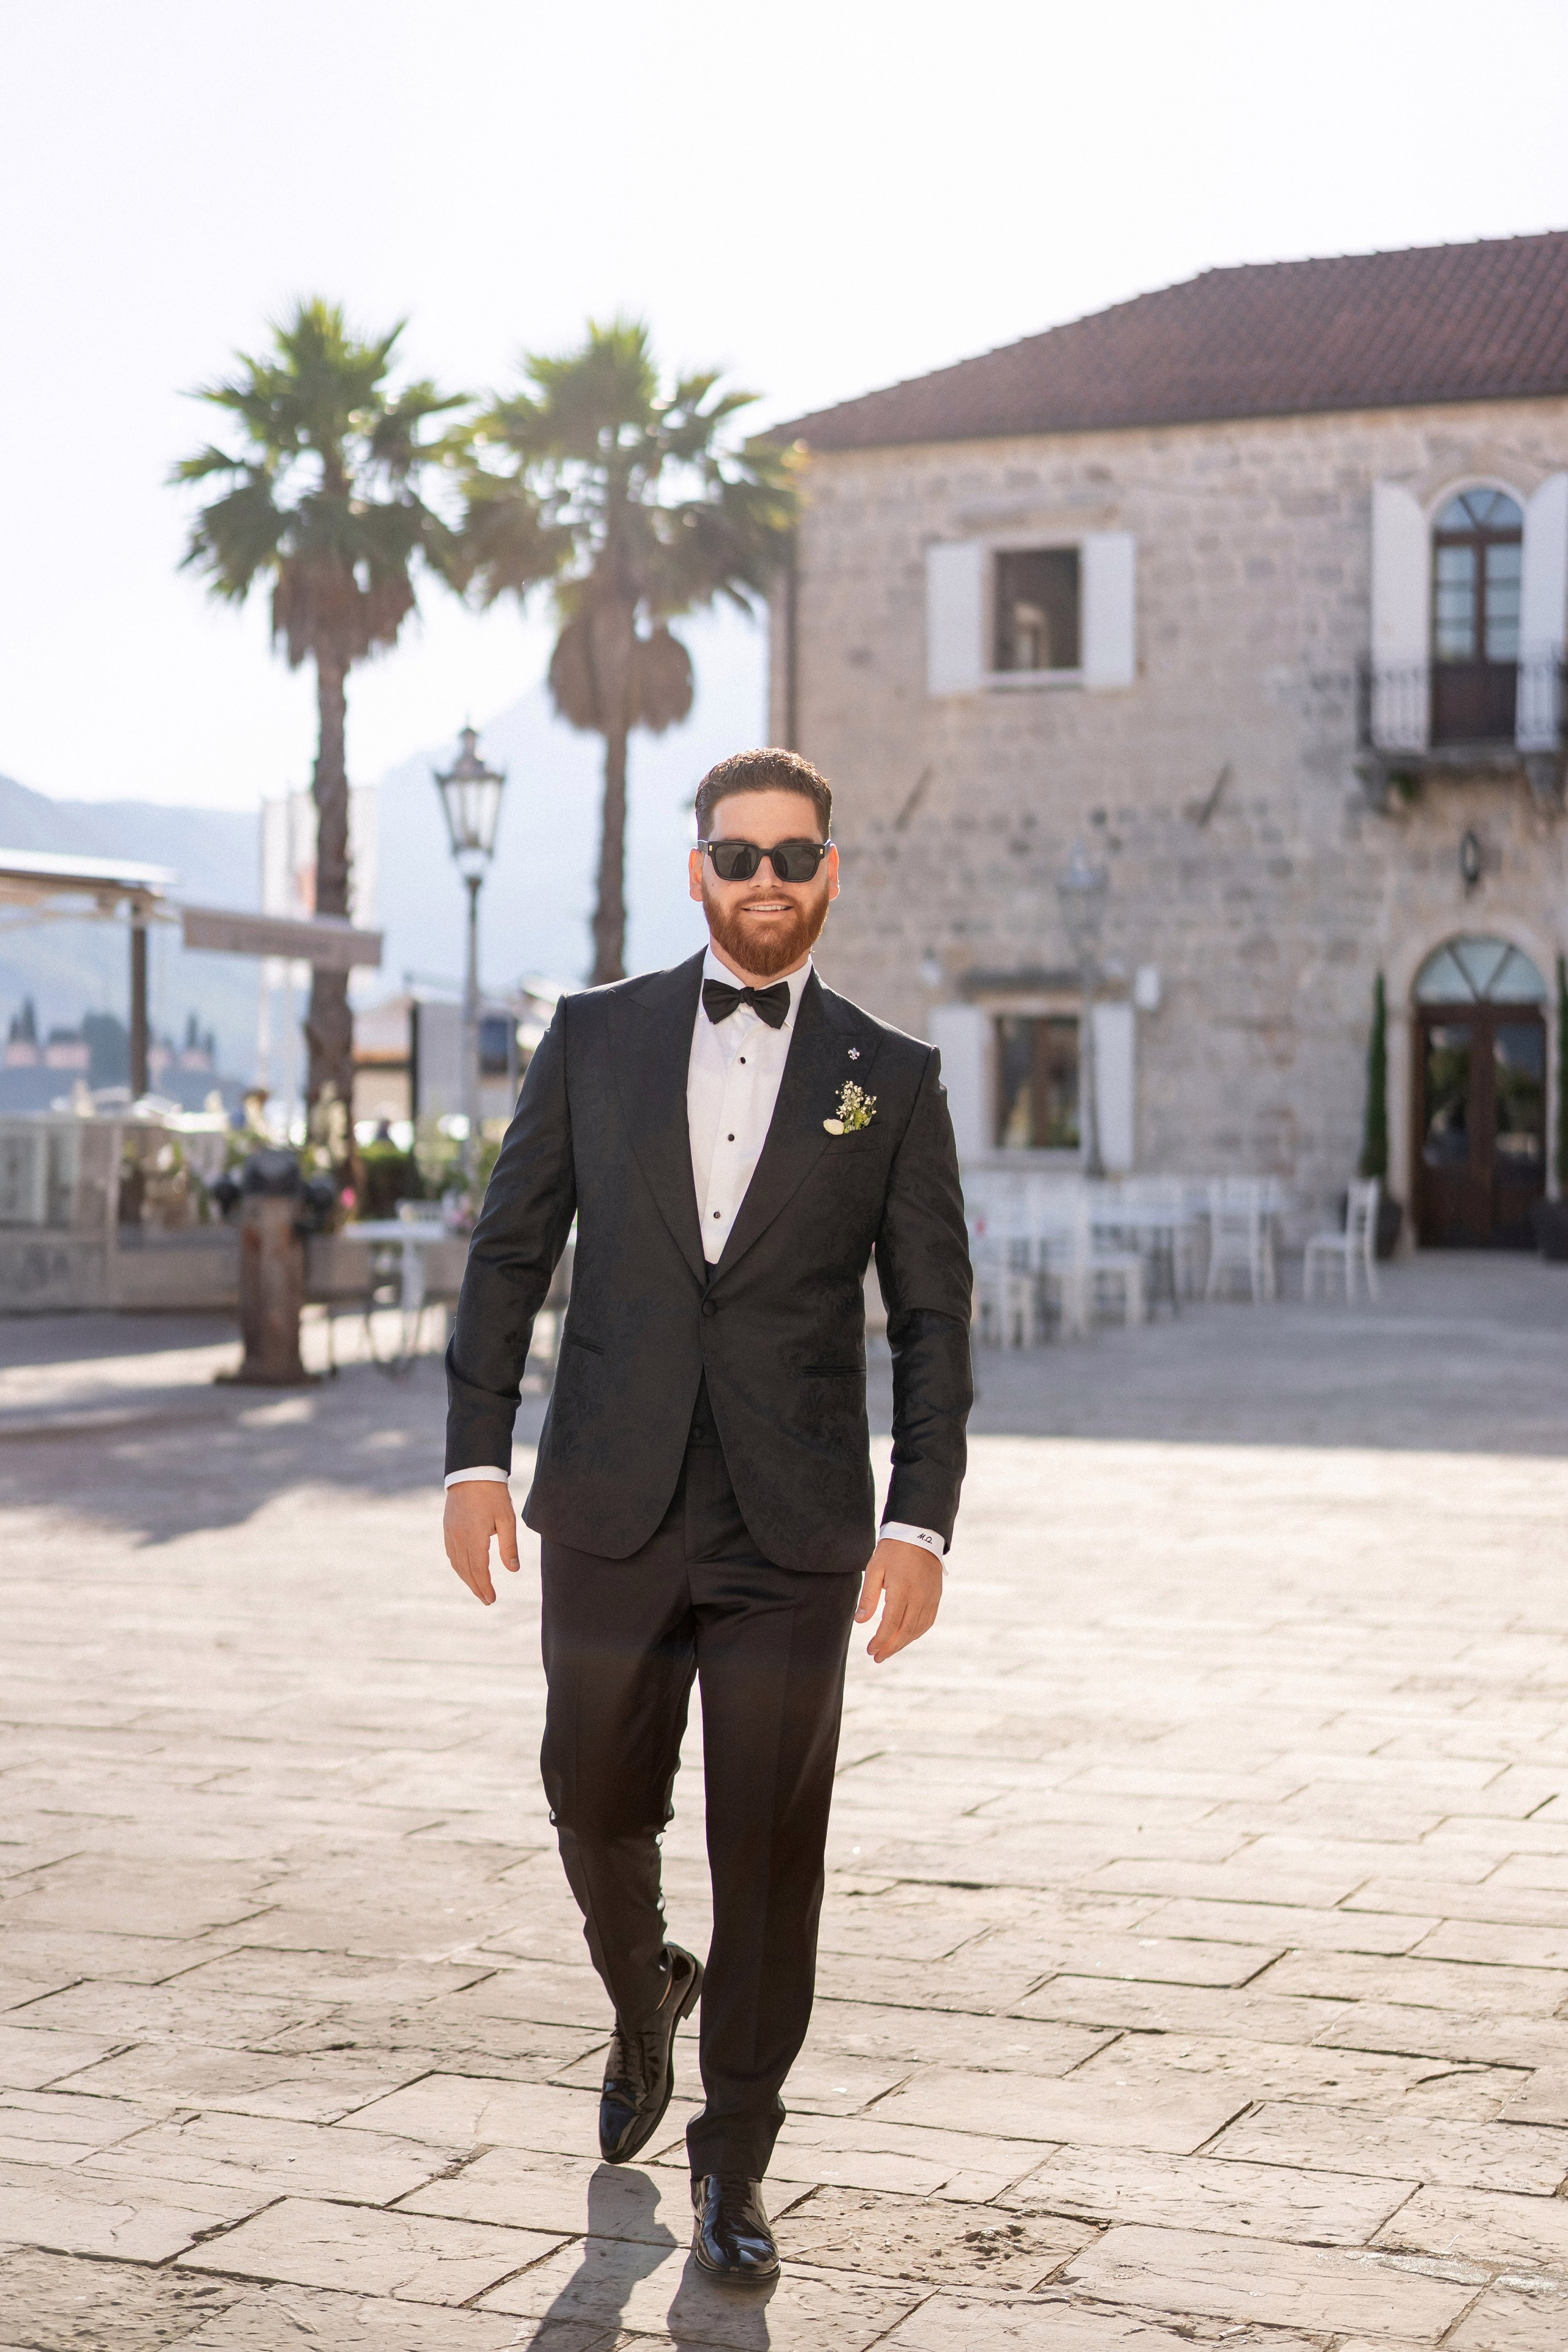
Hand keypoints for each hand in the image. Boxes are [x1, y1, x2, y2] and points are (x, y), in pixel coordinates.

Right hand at [443, 1481, 519, 1605]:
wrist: (472, 1472)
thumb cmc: (493, 1494)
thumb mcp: (507, 1519)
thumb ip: (508, 1546)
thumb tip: (513, 1570)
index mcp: (474, 1537)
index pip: (478, 1570)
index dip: (484, 1586)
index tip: (492, 1599)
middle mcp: (458, 1537)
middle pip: (465, 1570)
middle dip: (476, 1587)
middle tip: (487, 1599)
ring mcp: (450, 1532)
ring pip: (456, 1563)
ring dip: (466, 1578)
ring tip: (478, 1588)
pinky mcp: (447, 1527)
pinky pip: (451, 1553)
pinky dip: (458, 1566)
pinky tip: (466, 1569)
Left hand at [855, 1537, 942, 1663]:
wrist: (919, 1534)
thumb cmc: (893, 1551)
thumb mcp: (874, 1569)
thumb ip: (868, 1597)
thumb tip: (860, 1622)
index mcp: (902, 1590)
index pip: (890, 1624)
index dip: (880, 1640)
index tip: (871, 1650)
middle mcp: (919, 1597)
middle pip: (905, 1631)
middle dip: (890, 1647)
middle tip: (878, 1657)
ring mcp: (930, 1598)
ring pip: (917, 1629)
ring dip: (903, 1643)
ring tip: (889, 1650)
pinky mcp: (936, 1597)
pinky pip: (928, 1621)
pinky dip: (916, 1633)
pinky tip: (906, 1637)